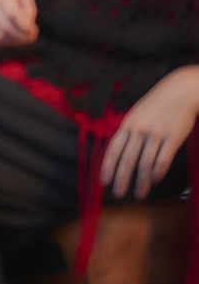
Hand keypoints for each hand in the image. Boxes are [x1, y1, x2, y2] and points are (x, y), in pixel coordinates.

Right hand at [0, 0, 38, 46]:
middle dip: (20, 37)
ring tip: (20, 38)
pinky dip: (0, 43)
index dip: (25, 26)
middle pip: (4, 27)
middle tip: (30, 38)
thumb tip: (28, 30)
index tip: (34, 31)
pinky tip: (8, 38)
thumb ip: (29, 11)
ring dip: (11, 42)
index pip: (12, 13)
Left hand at [102, 65, 198, 198]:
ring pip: (145, 163)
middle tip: (118, 193)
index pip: (113, 149)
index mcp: (128, 124)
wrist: (181, 91)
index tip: (103, 181)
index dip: (108, 166)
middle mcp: (140, 130)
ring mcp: (157, 133)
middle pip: (127, 159)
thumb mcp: (137, 114)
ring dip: (141, 181)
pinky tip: (155, 180)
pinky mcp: (173, 137)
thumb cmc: (158, 103)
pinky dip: (158, 172)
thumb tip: (120, 151)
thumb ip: (129, 131)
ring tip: (139, 193)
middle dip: (121, 179)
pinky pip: (163, 158)